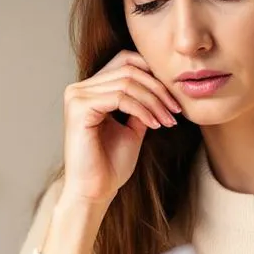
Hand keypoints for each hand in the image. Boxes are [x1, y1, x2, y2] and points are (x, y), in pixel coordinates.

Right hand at [61, 50, 182, 205]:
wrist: (96, 191)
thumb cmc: (111, 164)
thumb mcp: (133, 127)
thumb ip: (142, 104)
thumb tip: (162, 86)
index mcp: (90, 90)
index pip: (125, 62)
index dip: (154, 75)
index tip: (174, 101)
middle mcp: (79, 89)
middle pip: (129, 69)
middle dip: (158, 89)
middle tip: (176, 110)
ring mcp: (76, 96)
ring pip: (127, 82)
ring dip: (154, 101)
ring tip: (168, 120)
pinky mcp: (79, 108)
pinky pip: (120, 98)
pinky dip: (142, 110)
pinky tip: (155, 125)